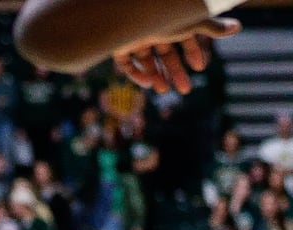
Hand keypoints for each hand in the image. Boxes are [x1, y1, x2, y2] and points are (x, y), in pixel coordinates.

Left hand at [112, 17, 239, 94]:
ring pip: (145, 60)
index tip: (200, 67)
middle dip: (175, 71)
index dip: (192, 52)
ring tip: (163, 90)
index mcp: (171, 20)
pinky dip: (135, 74)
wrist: (133, 10)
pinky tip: (147, 83)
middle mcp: (153, 28)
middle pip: (165, 53)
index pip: (184, 38)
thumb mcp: (192, 21)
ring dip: (155, 76)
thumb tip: (238, 27)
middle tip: (185, 91)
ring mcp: (135, 36)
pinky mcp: (119, 44)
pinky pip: (125, 63)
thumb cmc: (166, 12)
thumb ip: (212, 27)